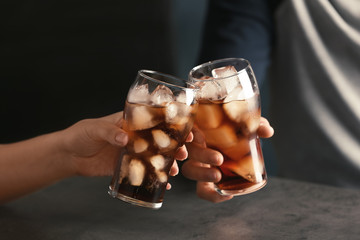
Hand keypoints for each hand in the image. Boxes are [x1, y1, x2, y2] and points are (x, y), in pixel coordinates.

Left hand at [61, 112, 189, 188]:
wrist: (68, 155)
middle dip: (172, 146)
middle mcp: (132, 138)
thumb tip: (124, 138)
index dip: (168, 125)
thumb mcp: (95, 128)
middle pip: (157, 141)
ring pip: (152, 157)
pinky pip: (141, 172)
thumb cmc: (80, 134)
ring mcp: (130, 153)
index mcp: (128, 124)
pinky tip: (162, 184)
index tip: (183, 129)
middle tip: (183, 153)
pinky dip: (151, 178)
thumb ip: (110, 132)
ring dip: (165, 163)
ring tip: (174, 170)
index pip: (152, 122)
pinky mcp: (124, 167)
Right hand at [182, 117, 273, 202]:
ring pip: (189, 170)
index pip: (188, 128)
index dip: (187, 133)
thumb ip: (257, 125)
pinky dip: (212, 195)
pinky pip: (202, 191)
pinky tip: (228, 194)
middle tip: (219, 159)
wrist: (242, 148)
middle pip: (189, 150)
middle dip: (201, 155)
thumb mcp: (248, 127)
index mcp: (202, 128)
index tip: (194, 136)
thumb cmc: (240, 132)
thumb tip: (267, 131)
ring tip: (218, 177)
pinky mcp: (204, 181)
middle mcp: (196, 146)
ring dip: (201, 174)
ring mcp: (198, 164)